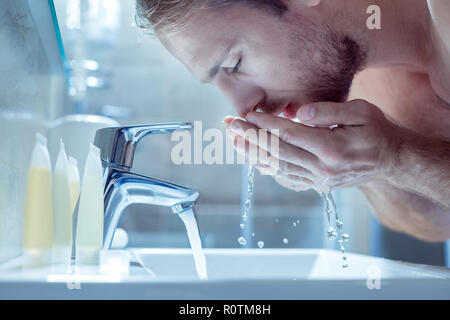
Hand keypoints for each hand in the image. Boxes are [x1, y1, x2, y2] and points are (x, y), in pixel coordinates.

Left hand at [224, 99, 403, 192]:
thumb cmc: (377, 130)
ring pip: (278, 167)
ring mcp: (319, 180)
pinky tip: (253, 159)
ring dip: (253, 154)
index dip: (265, 124)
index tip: (246, 114)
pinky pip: (286, 178)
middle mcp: (322, 169)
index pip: (289, 134)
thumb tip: (300, 113)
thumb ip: (329, 112)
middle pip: (278, 152)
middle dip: (251, 138)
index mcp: (332, 148)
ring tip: (234, 141)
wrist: (392, 160)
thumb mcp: (360, 111)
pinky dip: (268, 168)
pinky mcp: (318, 186)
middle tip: (230, 126)